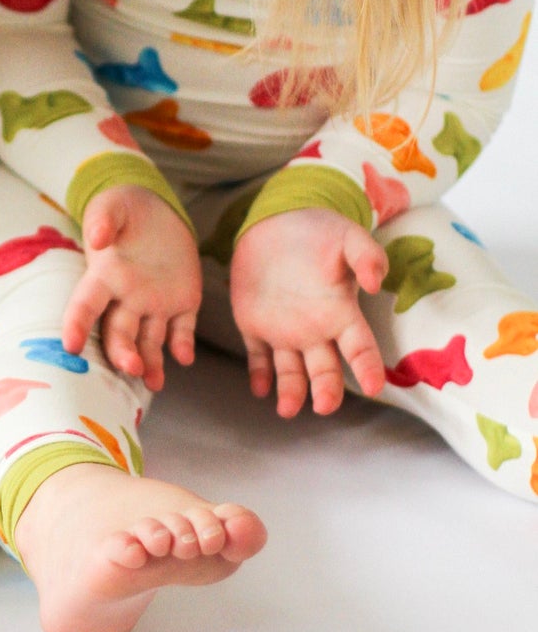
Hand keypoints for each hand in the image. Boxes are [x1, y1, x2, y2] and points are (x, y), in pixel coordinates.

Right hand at [63, 185, 201, 390]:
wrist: (157, 210)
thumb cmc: (124, 209)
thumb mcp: (111, 206)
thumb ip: (103, 219)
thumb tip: (98, 237)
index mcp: (104, 276)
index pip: (86, 304)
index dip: (77, 324)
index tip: (71, 345)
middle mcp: (126, 297)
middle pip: (119, 332)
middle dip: (122, 352)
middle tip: (129, 367)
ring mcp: (155, 303)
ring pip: (150, 340)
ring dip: (150, 361)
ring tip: (154, 381)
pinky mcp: (183, 302)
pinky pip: (183, 329)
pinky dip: (183, 344)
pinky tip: (184, 356)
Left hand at [228, 206, 388, 415]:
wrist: (275, 222)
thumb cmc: (319, 232)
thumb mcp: (347, 236)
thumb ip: (366, 256)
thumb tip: (376, 283)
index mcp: (340, 313)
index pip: (360, 348)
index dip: (367, 367)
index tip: (373, 386)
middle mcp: (315, 330)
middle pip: (325, 370)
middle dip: (326, 390)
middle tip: (325, 407)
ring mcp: (284, 331)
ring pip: (291, 371)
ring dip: (291, 392)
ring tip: (287, 409)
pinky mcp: (254, 326)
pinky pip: (257, 357)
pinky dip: (258, 374)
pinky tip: (259, 387)